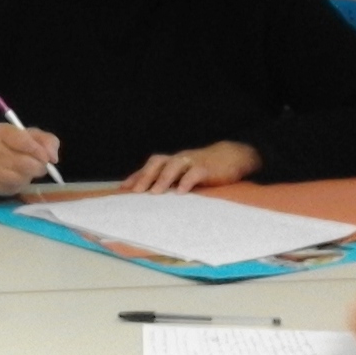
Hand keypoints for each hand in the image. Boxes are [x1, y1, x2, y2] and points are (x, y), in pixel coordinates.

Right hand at [0, 122, 60, 194]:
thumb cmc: (15, 146)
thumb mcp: (32, 137)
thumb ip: (47, 142)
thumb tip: (52, 158)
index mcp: (2, 131)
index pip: (22, 140)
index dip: (38, 151)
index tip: (47, 159)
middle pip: (22, 162)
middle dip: (37, 167)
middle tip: (41, 168)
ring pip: (17, 178)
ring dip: (28, 177)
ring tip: (27, 173)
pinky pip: (10, 188)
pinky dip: (18, 186)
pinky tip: (16, 180)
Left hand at [120, 141, 260, 193]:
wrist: (232, 157)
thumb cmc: (205, 168)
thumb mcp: (186, 173)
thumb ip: (171, 182)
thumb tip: (152, 197)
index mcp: (172, 162)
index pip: (150, 167)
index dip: (137, 176)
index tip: (123, 189)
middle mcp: (179, 160)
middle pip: (158, 162)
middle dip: (146, 176)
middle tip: (136, 191)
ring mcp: (192, 162)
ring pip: (174, 165)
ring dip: (163, 179)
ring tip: (155, 193)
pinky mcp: (206, 168)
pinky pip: (195, 173)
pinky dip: (187, 181)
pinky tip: (181, 192)